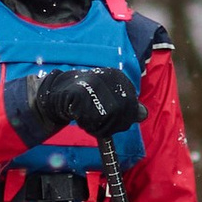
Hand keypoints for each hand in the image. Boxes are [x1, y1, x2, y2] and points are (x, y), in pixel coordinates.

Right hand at [7, 61, 140, 143]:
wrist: (58, 93)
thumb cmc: (86, 99)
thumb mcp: (110, 101)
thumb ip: (127, 108)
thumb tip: (144, 114)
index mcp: (119, 78)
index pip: (131, 107)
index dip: (121, 120)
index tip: (109, 120)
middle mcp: (110, 76)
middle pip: (121, 113)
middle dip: (110, 124)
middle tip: (97, 122)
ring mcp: (95, 83)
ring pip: (108, 117)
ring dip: (98, 125)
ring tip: (87, 118)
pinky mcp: (81, 93)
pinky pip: (91, 118)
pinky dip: (87, 123)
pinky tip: (80, 117)